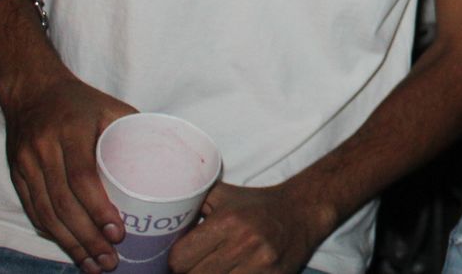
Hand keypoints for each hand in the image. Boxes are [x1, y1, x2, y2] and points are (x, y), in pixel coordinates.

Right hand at [2, 70, 135, 272]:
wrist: (33, 91)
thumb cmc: (82, 101)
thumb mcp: (113, 108)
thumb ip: (137, 133)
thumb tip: (175, 161)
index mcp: (70, 131)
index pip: (81, 177)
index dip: (98, 209)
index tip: (118, 232)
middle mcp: (43, 150)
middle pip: (62, 203)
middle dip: (87, 237)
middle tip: (110, 259)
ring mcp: (26, 165)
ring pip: (45, 213)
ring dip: (70, 244)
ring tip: (93, 264)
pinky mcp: (18, 176)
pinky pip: (34, 211)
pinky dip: (53, 234)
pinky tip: (71, 248)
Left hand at [168, 182, 332, 273]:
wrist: (303, 211)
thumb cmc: (257, 205)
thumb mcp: (225, 195)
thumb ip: (193, 201)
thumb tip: (157, 213)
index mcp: (228, 221)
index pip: (179, 258)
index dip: (175, 262)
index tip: (181, 259)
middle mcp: (245, 243)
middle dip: (190, 273)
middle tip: (196, 265)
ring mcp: (261, 264)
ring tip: (214, 268)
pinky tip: (232, 271)